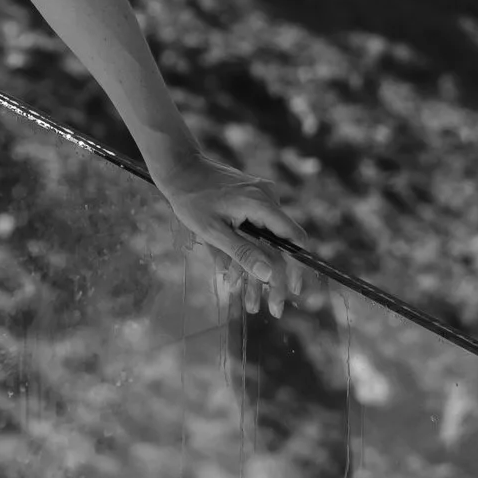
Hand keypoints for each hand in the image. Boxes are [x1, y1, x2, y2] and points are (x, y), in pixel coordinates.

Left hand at [155, 154, 305, 313]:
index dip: (297, 267)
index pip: (294, 238)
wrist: (180, 168)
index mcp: (261, 203)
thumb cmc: (192, 200)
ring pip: (268, 242)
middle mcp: (268, 198)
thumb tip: (270, 276)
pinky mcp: (253, 201)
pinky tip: (237, 278)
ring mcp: (262, 198)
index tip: (293, 291)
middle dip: (275, 279)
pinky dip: (249, 253)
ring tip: (251, 304)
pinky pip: (258, 232)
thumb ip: (242, 253)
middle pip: (281, 245)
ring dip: (258, 271)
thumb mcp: (213, 232)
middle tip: (274, 309)